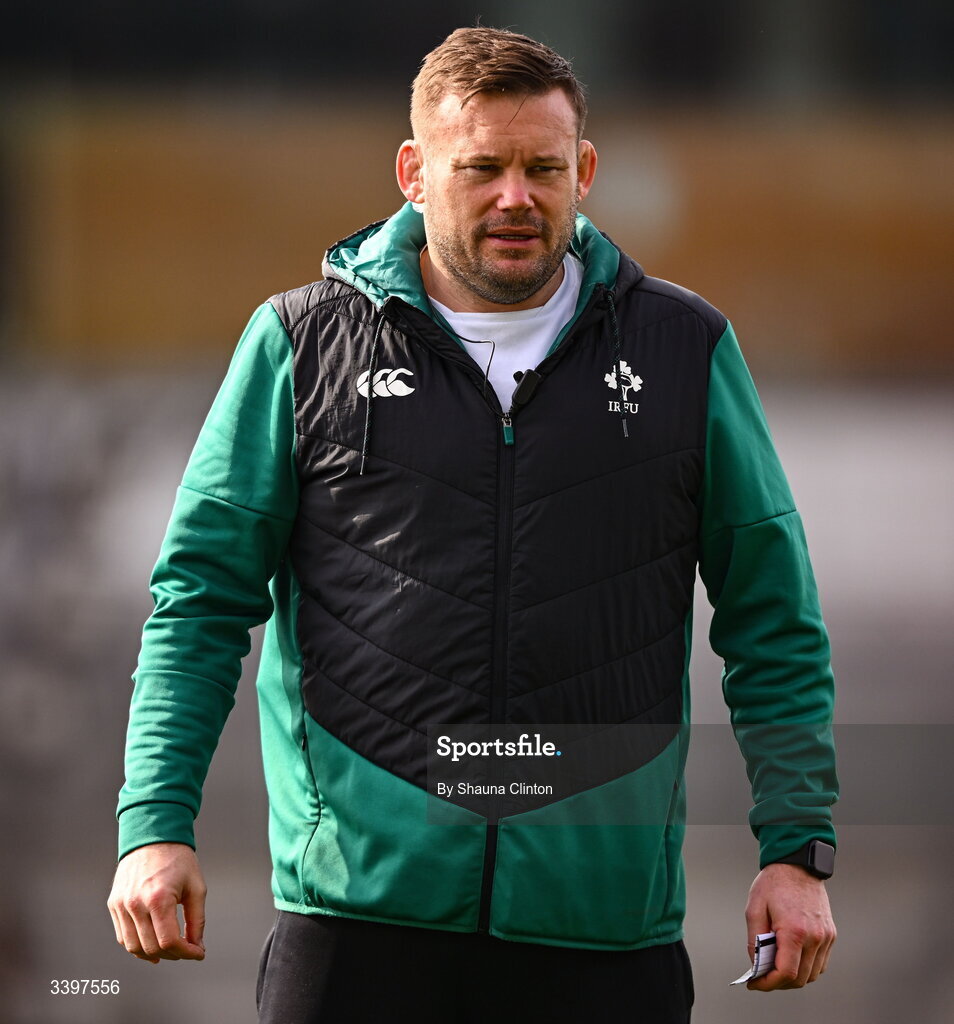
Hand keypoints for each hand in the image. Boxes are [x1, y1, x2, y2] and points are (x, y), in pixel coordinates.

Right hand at [107, 842, 206, 963]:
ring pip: (133, 947)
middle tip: (187, 950)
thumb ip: (197, 920)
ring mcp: (121, 905)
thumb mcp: (196, 887)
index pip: (168, 941)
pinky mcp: (113, 904)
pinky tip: (152, 944)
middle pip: (151, 948)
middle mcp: (135, 904)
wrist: (153, 834)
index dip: (186, 953)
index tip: (198, 953)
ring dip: (153, 955)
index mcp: (159, 898)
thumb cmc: (179, 860)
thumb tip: (197, 948)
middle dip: (173, 954)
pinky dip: (137, 945)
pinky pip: (123, 936)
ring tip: (170, 950)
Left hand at [744, 862, 835, 990]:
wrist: (798, 864)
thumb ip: (755, 940)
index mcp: (794, 931)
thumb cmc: (774, 883)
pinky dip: (807, 968)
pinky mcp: (830, 934)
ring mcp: (825, 937)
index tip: (755, 984)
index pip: (786, 972)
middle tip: (762, 977)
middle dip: (779, 983)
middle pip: (800, 979)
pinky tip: (792, 960)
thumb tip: (757, 964)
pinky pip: (821, 963)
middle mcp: (814, 937)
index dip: (769, 983)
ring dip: (794, 978)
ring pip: (813, 974)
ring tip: (776, 970)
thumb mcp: (754, 908)